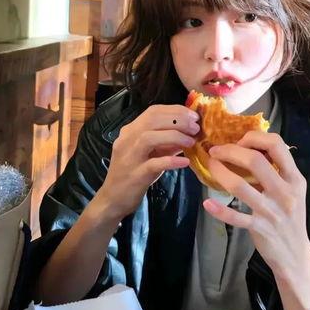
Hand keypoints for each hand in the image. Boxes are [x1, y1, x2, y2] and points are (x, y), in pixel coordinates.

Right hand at [97, 104, 199, 220]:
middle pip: (152, 120)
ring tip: (191, 142)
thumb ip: (167, 142)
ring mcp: (129, 157)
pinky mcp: (135, 175)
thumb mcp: (150, 154)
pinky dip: (171, 161)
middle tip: (196, 127)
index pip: (153, 111)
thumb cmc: (134, 174)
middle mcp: (127, 140)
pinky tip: (185, 162)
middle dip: (178, 120)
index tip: (193, 116)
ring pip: (150, 137)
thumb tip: (190, 132)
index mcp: (130, 131)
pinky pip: (154, 164)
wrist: (113, 199)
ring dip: (174, 136)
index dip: (175, 110)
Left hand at [203, 131, 309, 277]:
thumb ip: (276, 171)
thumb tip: (249, 148)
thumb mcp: (291, 191)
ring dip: (220, 173)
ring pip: (241, 186)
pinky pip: (237, 217)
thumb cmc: (289, 217)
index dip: (254, 138)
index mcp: (294, 178)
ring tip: (210, 166)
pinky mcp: (261, 229)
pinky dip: (220, 210)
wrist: (296, 255)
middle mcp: (286, 192)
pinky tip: (207, 203)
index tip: (239, 141)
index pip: (277, 145)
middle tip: (215, 151)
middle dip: (230, 151)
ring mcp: (273, 212)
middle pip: (255, 160)